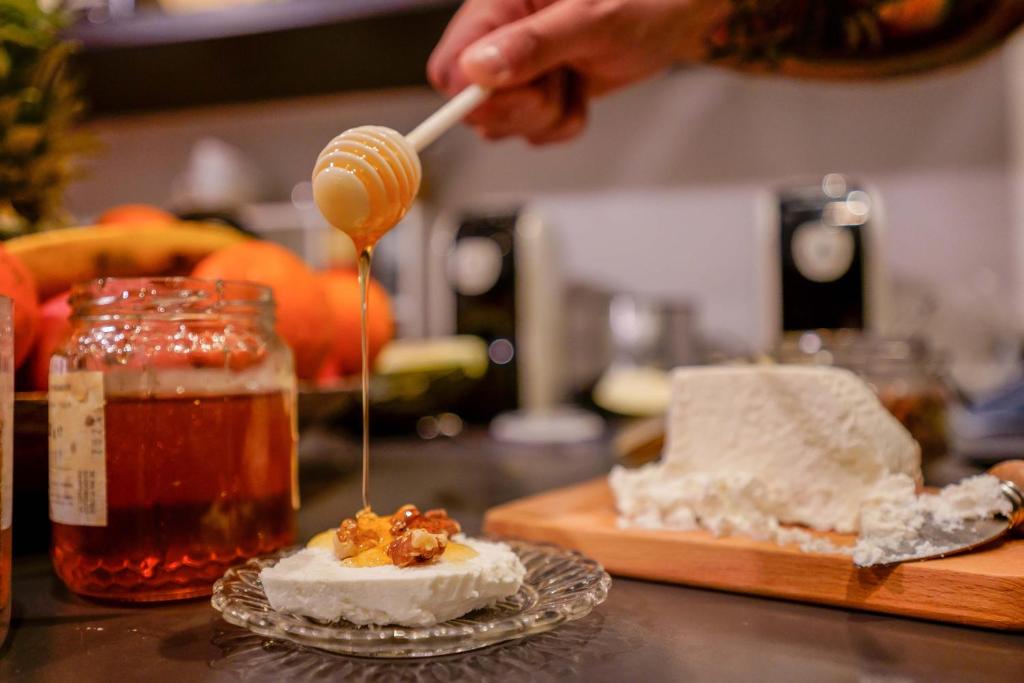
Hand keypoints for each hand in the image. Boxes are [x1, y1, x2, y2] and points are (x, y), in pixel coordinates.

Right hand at [427, 0, 729, 143]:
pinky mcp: (536, 93)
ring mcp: (516, 70)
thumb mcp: (594, 16)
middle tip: (562, 79)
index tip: (521, 92)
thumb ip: (535, 43)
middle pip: (474, 107)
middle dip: (524, 109)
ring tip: (576, 78)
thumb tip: (479, 70)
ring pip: (503, 125)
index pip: (448, 68)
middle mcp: (499, 38)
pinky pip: (531, 133)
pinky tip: (579, 91)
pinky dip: (561, 124)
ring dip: (547, 117)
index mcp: (497, 5)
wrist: (679, 14)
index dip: (475, 96)